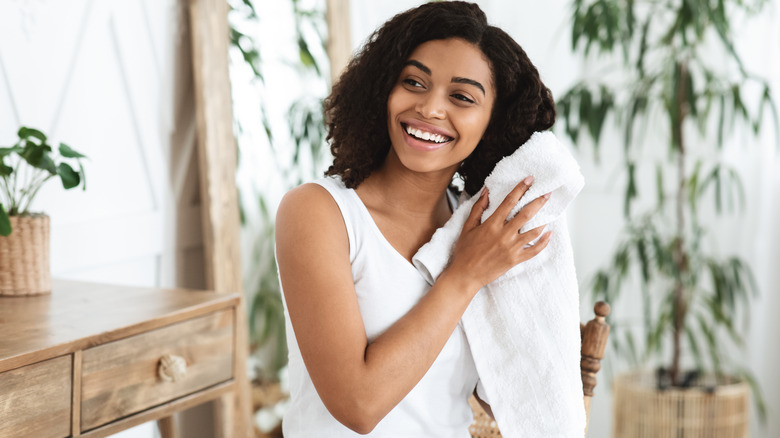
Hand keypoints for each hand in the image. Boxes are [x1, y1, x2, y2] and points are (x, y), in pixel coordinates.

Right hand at [445, 177, 551, 291]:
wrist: (466, 275)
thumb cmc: (465, 251)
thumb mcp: (468, 227)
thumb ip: (478, 208)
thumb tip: (486, 191)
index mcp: (492, 224)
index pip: (509, 201)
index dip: (521, 188)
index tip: (529, 180)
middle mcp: (504, 234)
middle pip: (526, 214)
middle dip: (539, 201)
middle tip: (548, 194)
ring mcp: (512, 248)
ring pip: (534, 231)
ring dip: (543, 220)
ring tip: (550, 212)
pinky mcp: (516, 259)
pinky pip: (534, 250)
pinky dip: (544, 242)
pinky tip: (549, 233)